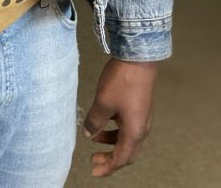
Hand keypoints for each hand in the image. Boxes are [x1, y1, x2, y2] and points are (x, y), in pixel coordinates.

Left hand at [83, 57, 157, 177]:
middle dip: (110, 158)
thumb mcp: (103, 103)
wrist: (138, 59)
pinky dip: (114, 129)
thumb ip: (95, 121)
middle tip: (94, 161)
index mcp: (134, 132)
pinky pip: (126, 126)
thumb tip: (89, 133)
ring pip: (126, 138)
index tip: (94, 171)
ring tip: (93, 137)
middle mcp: (141, 128)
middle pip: (126, 152)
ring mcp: (141, 117)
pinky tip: (102, 121)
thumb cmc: (123, 81)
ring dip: (110, 141)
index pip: (121, 158)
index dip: (107, 167)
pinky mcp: (138, 107)